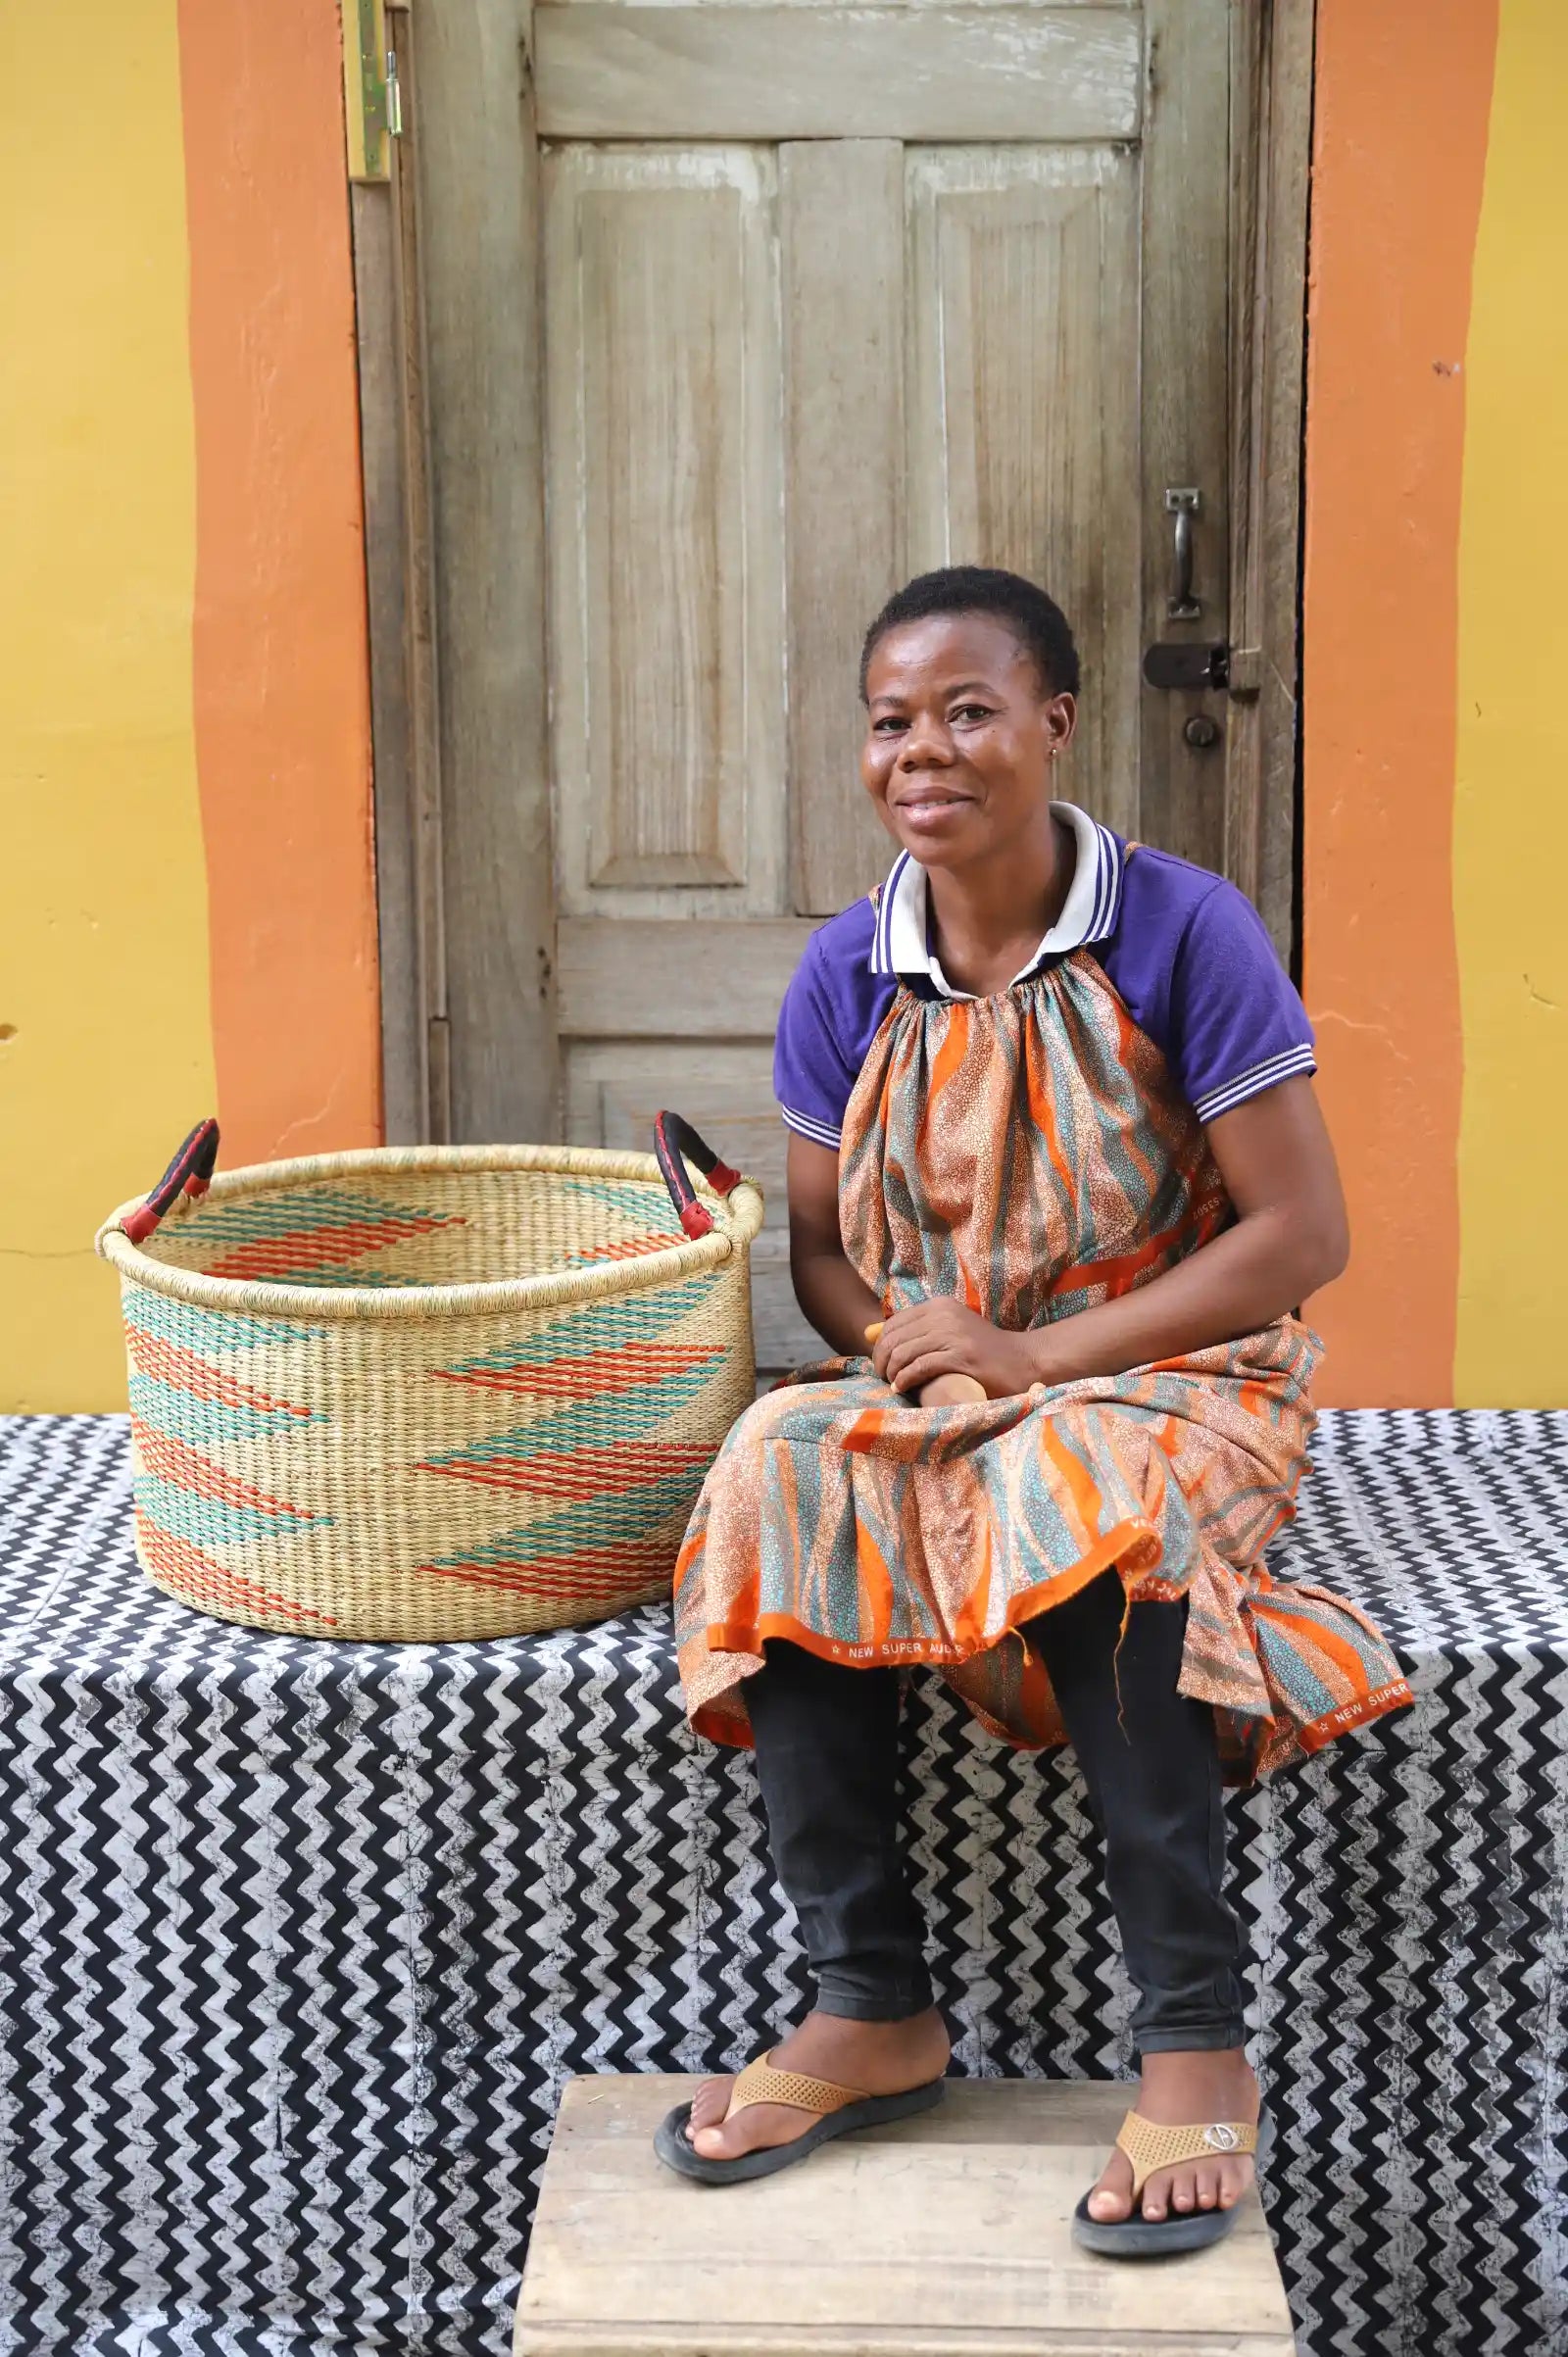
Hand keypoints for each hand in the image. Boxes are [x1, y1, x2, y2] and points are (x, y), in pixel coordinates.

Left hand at [868, 1300, 1042, 1400]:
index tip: (882, 1365)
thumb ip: (915, 1330)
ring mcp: (953, 1335)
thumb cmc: (984, 1351)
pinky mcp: (961, 1357)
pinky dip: (906, 1380)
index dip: (879, 1347)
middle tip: (883, 1378)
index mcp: (939, 1306)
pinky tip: (903, 1389)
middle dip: (881, 1362)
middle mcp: (944, 1315)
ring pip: (903, 1353)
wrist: (1023, 1361)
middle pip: (893, 1339)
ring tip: (894, 1385)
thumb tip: (869, 1333)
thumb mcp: (949, 1330)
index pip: (893, 1324)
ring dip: (891, 1373)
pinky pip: (920, 1367)